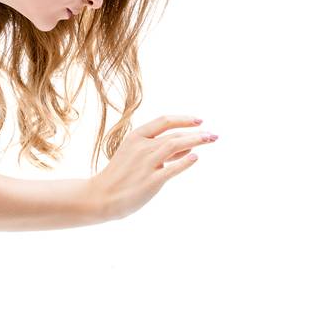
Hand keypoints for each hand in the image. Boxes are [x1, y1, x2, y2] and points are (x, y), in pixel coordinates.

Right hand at [89, 113, 217, 219]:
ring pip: (175, 146)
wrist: (102, 195)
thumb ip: (159, 149)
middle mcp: (141, 146)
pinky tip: (196, 158)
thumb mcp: (134, 154)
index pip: (163, 121)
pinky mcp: (151, 181)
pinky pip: (172, 169)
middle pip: (173, 134)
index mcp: (135, 137)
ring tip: (210, 140)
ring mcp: (146, 163)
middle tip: (213, 135)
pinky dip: (185, 162)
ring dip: (195, 141)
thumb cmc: (121, 175)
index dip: (183, 119)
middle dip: (196, 133)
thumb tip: (188, 147)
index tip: (199, 121)